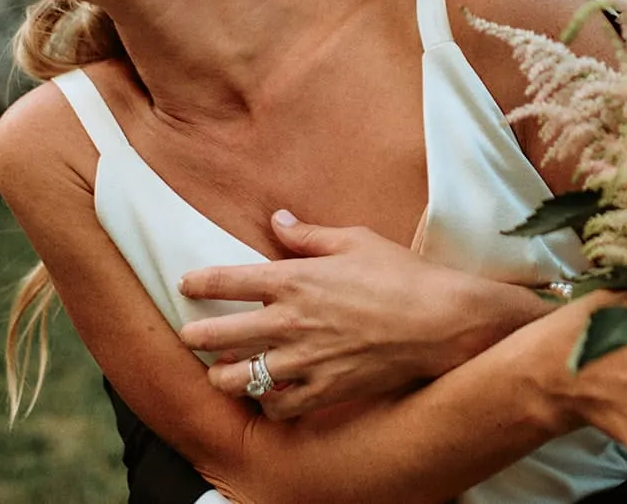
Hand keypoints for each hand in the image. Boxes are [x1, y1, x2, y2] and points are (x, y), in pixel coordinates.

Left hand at [178, 210, 548, 418]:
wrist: (440, 322)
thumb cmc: (401, 275)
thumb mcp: (355, 240)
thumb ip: (308, 235)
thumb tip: (277, 220)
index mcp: (294, 279)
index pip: (227, 280)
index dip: (200, 281)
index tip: (187, 283)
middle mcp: (290, 322)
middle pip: (218, 334)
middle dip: (195, 335)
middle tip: (189, 335)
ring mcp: (304, 360)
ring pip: (239, 378)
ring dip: (223, 375)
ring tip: (220, 371)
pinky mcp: (324, 390)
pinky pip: (279, 407)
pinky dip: (267, 403)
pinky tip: (267, 395)